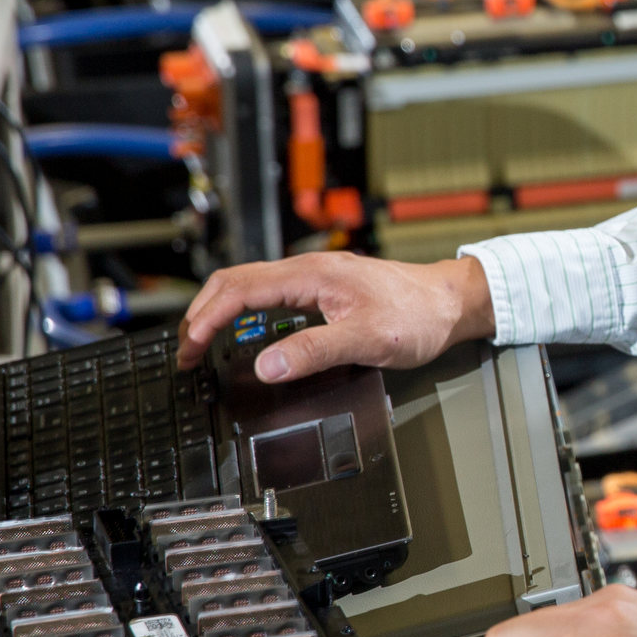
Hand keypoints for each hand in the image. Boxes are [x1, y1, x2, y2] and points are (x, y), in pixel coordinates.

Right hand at [174, 252, 494, 380]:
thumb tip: (267, 366)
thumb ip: (315, 352)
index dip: (207, 320)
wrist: (451, 302)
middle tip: (185, 351)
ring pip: (249, 287)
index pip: (240, 290)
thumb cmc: (419, 315)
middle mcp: (308, 270)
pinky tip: (242, 333)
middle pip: (234, 283)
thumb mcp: (367, 339)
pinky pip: (269, 295)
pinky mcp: (323, 289)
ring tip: (201, 343)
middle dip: (201, 315)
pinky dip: (242, 313)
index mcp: (311, 275)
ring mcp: (314, 278)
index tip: (190, 349)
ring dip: (219, 312)